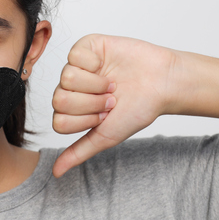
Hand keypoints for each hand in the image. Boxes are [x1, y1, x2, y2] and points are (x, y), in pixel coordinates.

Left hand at [51, 34, 179, 176]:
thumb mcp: (106, 136)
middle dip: (91, 103)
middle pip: (60, 100)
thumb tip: (55, 173)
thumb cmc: (137, 109)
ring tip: (112, 83)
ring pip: (66, 78)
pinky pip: (74, 56)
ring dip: (96, 84)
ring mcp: (76, 66)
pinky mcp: (84, 46)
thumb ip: (79, 151)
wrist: (162, 83)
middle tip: (111, 99)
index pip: (60, 121)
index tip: (106, 116)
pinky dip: (96, 64)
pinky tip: (107, 65)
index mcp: (72, 109)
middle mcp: (70, 88)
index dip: (86, 121)